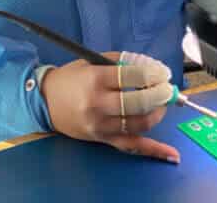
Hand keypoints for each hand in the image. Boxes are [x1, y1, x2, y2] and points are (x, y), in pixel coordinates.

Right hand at [40, 51, 179, 162]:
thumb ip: (120, 62)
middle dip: (160, 95)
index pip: (132, 76)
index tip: (163, 73)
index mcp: (95, 78)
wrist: (45, 102)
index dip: (153, 74)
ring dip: (157, 113)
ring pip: (139, 123)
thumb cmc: (71, 78)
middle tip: (167, 89)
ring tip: (161, 104)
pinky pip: (131, 145)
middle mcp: (98, 103)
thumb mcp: (91, 61)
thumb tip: (150, 68)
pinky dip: (153, 150)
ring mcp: (100, 124)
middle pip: (138, 102)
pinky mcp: (102, 139)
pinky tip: (171, 154)